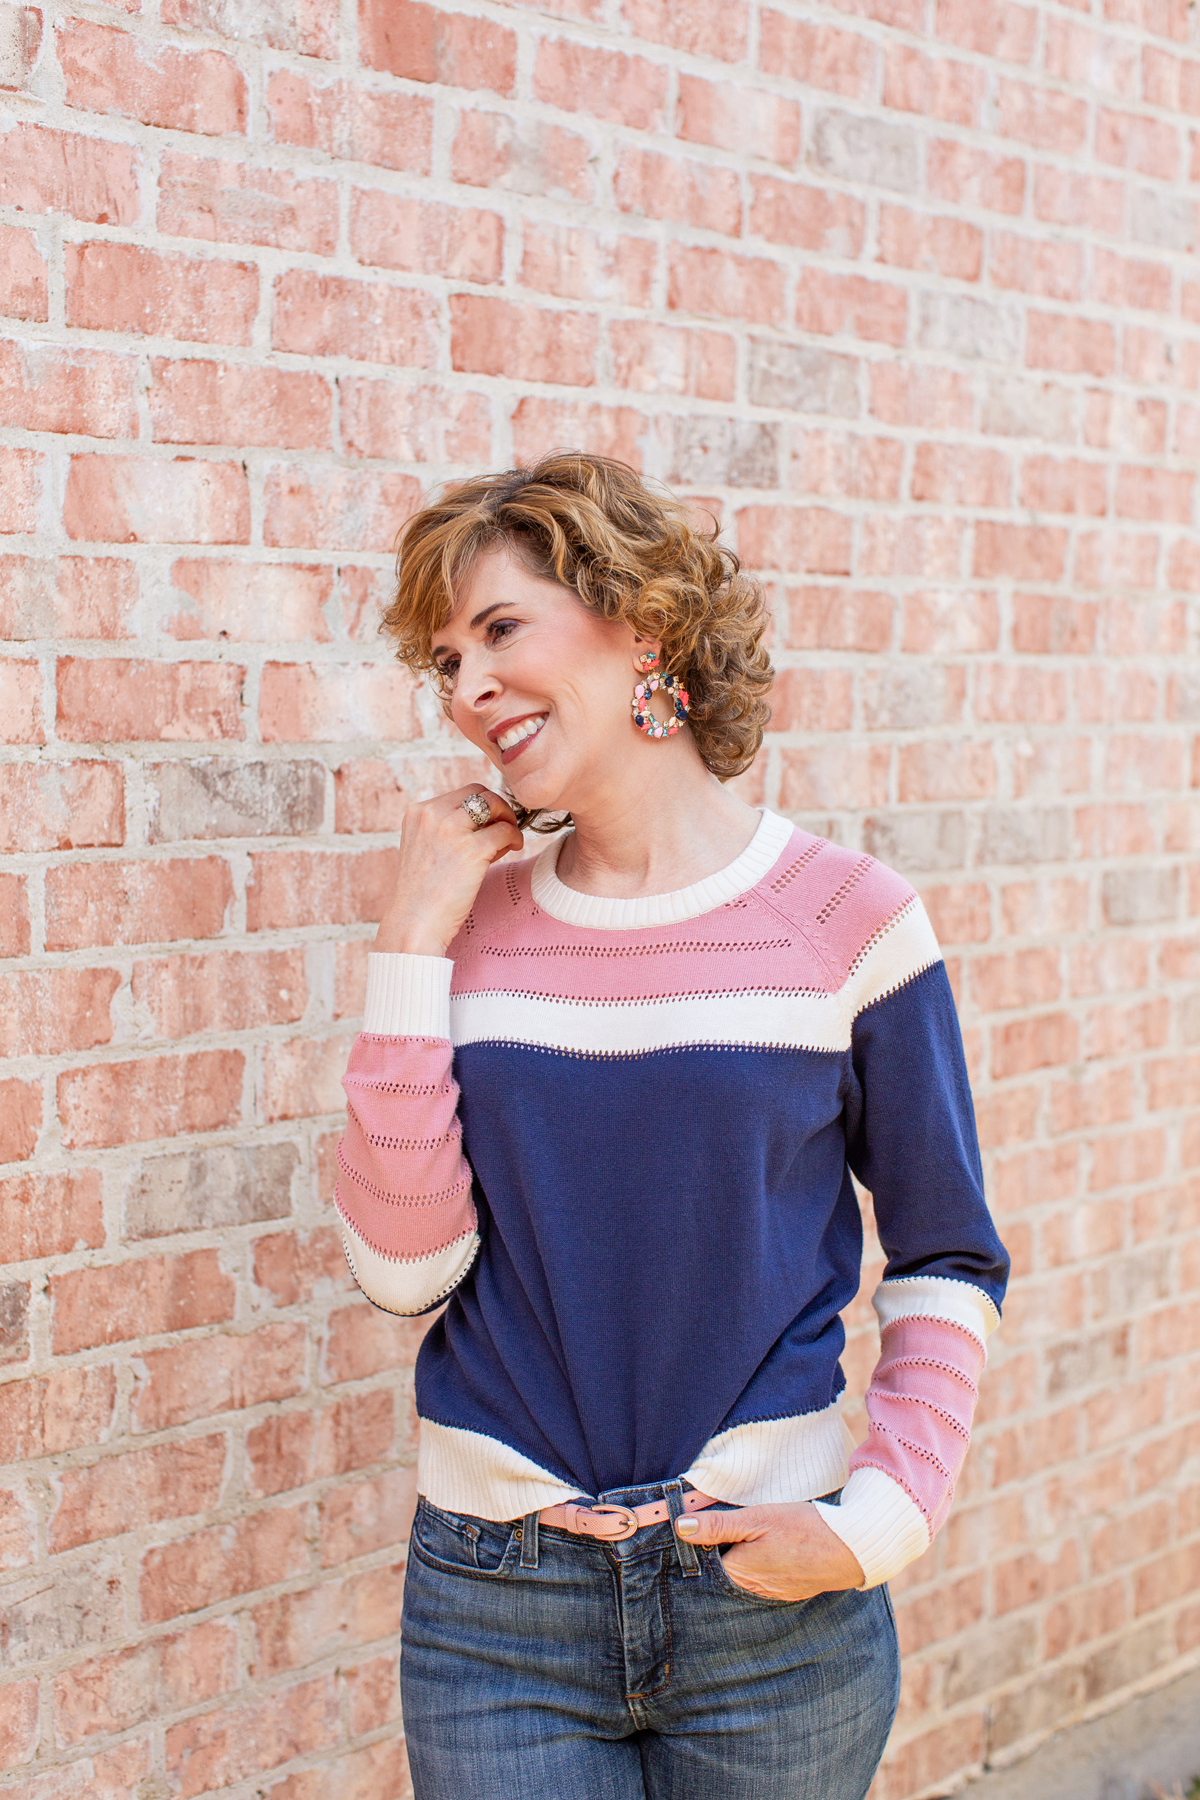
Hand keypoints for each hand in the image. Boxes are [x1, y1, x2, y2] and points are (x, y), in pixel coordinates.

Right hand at [374, 786, 523, 955]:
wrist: (415, 923)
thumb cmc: (424, 893)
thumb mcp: (426, 848)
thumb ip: (449, 829)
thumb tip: (491, 819)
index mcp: (418, 812)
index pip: (461, 793)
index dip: (481, 807)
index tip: (487, 825)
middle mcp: (432, 815)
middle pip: (479, 792)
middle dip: (497, 807)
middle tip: (503, 828)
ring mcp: (451, 830)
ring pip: (494, 804)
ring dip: (508, 818)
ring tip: (510, 838)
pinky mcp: (471, 849)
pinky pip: (504, 831)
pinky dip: (514, 837)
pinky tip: (514, 848)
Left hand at [676, 1501, 864, 1601]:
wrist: (850, 1548)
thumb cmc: (803, 1530)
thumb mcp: (757, 1518)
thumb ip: (718, 1524)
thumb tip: (681, 1526)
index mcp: (738, 1574)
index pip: (701, 1564)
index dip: (694, 1545)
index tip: (690, 1525)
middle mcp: (749, 1592)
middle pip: (718, 1573)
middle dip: (712, 1553)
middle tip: (713, 1526)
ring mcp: (768, 1596)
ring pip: (738, 1578)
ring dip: (733, 1560)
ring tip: (739, 1537)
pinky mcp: (784, 1593)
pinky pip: (757, 1582)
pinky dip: (753, 1567)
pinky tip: (760, 1550)